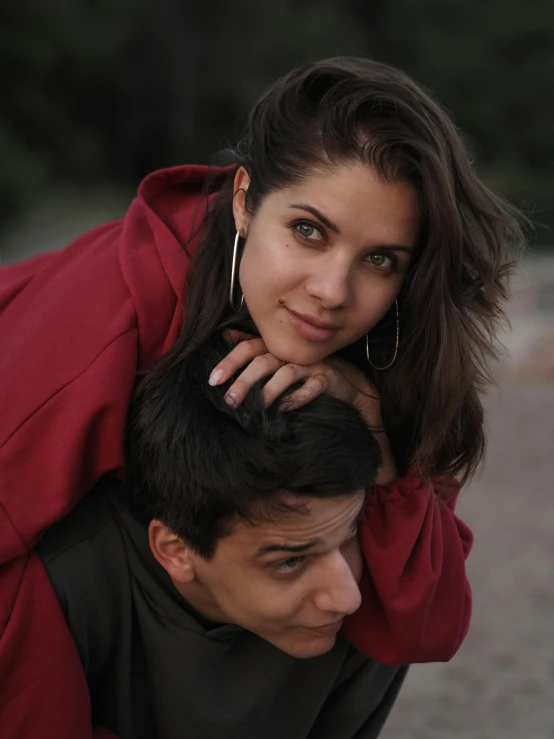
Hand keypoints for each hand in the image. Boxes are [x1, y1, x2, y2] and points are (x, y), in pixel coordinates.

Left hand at [209, 331, 380, 424]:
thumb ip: (254, 346)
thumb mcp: (278, 356)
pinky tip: (284, 409)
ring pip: (287, 373)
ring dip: (270, 390)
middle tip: (230, 400)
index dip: (230, 362)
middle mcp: (291, 353)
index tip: (213, 380)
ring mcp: (310, 365)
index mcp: (276, 347)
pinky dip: (298, 398)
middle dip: (245, 380)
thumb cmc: (306, 370)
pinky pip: (312, 387)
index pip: (248, 348)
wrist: (346, 381)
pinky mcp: (326, 380)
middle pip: (264, 361)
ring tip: (258, 406)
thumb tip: (225, 334)